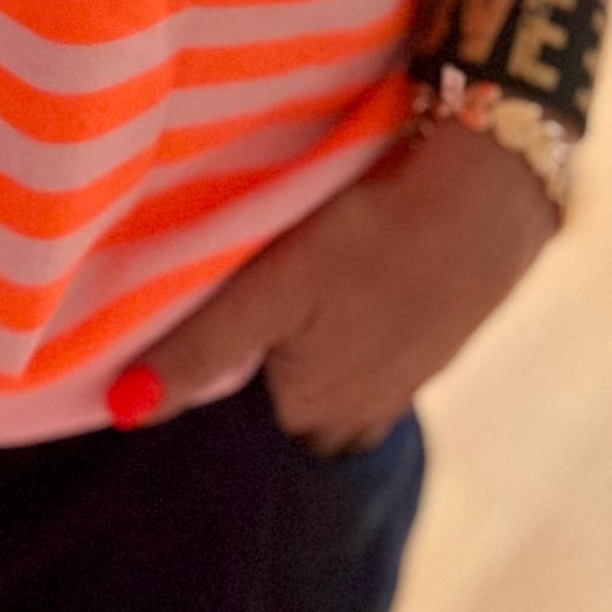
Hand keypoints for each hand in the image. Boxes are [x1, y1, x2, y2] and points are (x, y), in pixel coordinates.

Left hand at [115, 118, 559, 452]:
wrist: (487, 195)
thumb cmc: (369, 240)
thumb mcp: (272, 290)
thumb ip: (199, 351)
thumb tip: (123, 410)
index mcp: (314, 413)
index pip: (243, 403)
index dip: (230, 355)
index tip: (226, 304)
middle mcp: (364, 417)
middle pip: (292, 392)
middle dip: (277, 353)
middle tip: (266, 280)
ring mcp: (410, 381)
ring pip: (340, 366)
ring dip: (326, 330)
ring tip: (317, 270)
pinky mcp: (441, 339)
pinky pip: (381, 339)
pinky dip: (368, 309)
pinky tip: (366, 265)